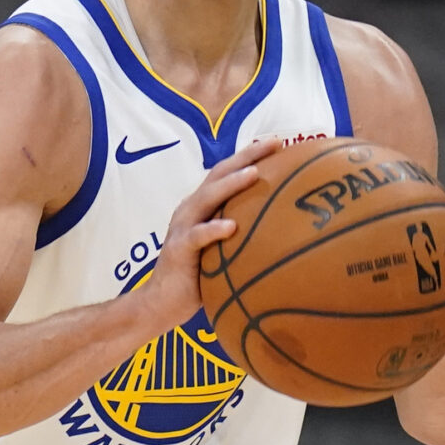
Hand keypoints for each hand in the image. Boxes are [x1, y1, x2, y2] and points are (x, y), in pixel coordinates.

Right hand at [135, 136, 276, 330]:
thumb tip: (282, 228)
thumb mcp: (222, 248)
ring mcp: (183, 227)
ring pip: (207, 198)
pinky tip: (232, 227)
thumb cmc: (199, 276)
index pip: (227, 172)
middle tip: (275, 144)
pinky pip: (197, 237)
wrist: (162, 302)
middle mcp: (191, 209)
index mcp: (202, 205)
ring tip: (254, 174)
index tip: (279, 142)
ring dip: (230, 185)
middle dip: (247, 157)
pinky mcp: (178, 249)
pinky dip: (213, 229)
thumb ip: (241, 232)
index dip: (251, 155)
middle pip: (219, 174)